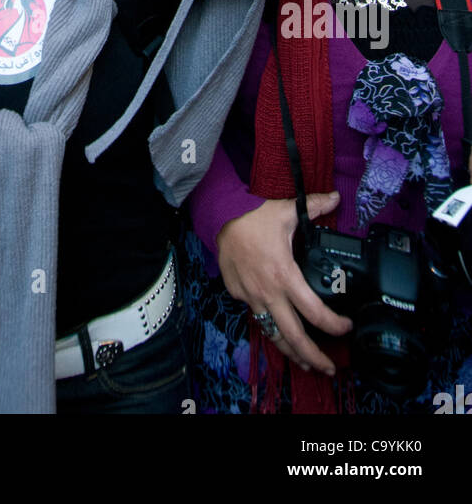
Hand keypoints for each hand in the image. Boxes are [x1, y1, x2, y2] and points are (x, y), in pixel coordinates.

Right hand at [216, 192, 351, 374]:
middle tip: (329, 369)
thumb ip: (315, 206)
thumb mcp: (287, 210)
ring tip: (305, 363)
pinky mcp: (237, 293)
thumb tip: (336, 197)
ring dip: (290, 351)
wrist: (219, 216)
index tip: (346, 328)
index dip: (335, 326)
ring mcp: (251, 296)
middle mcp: (268, 292)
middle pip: (293, 337)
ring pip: (272, 333)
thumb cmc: (254, 215)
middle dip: (314, 358)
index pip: (315, 313)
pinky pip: (256, 313)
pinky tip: (277, 324)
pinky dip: (269, 322)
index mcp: (285, 276)